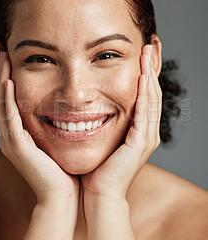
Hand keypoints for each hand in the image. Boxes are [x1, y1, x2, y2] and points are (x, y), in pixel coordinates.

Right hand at [0, 51, 80, 205]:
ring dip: (2, 79)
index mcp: (20, 134)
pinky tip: (9, 81)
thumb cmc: (66, 172)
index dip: (9, 77)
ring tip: (3, 56)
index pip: (11, 100)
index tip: (12, 56)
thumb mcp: (60, 141)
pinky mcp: (16, 147)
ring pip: (1, 104)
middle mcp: (11, 136)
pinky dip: (8, 99)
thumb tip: (71, 107)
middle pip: (1, 98)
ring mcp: (11, 142)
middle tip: (1, 48)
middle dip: (1, 72)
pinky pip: (9, 119)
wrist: (64, 198)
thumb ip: (58, 124)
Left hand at [81, 45, 161, 200]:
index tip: (141, 52)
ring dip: (150, 73)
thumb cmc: (96, 171)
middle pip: (152, 92)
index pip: (144, 95)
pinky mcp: (141, 143)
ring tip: (148, 51)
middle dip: (152, 67)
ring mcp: (146, 137)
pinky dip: (144, 93)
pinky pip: (145, 113)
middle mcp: (146, 131)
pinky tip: (142, 76)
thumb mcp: (100, 140)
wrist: (99, 196)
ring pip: (152, 98)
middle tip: (151, 44)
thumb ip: (100, 123)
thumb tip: (86, 106)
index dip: (144, 72)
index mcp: (138, 130)